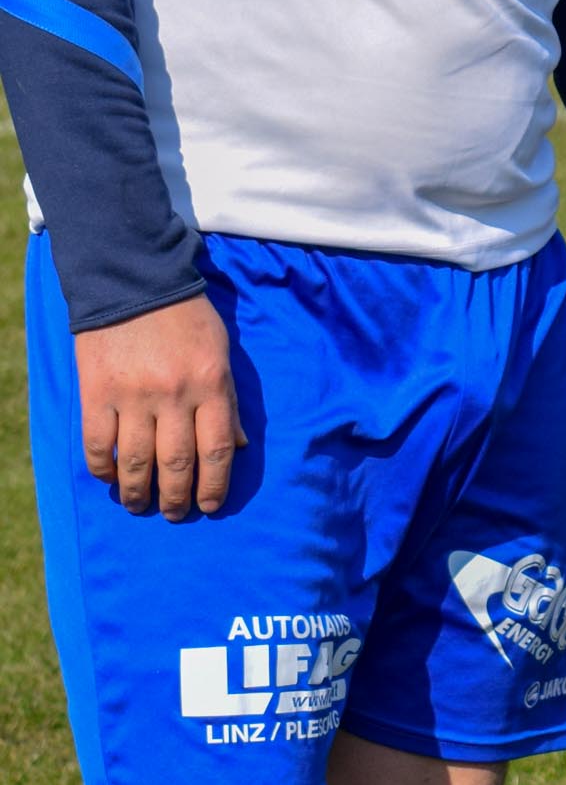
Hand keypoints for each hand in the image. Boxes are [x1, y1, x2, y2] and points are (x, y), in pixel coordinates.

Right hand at [73, 293, 242, 518]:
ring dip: (138, 492)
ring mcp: (132, 397)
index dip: (215, 484)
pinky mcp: (96, 394)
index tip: (210, 506)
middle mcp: (174, 395)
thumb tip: (238, 445)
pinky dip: (103, 468)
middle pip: (177, 462)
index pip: (218, 448)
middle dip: (178, 497)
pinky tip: (109, 478)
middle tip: (176, 513)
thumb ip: (228, 400)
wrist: (134, 283)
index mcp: (211, 384)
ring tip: (140, 505)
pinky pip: (98, 444)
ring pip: (135, 462)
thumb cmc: (186, 319)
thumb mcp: (221, 353)